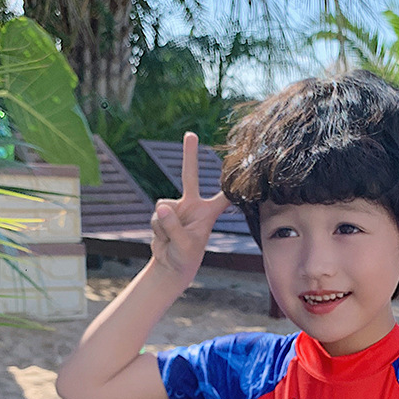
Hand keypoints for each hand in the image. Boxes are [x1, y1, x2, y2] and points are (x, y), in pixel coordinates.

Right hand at [150, 132, 229, 277]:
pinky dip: (158, 228)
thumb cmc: (185, 257)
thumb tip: (163, 208)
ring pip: (164, 206)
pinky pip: (156, 215)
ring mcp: (178, 208)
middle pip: (189, 175)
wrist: (170, 264)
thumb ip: (173, 227)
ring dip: (164, 226)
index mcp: (207, 214)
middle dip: (189, 154)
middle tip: (190, 133)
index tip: (242, 170)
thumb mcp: (183, 245)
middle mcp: (193, 206)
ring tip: (172, 240)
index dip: (230, 186)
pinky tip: (164, 238)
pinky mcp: (164, 212)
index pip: (222, 197)